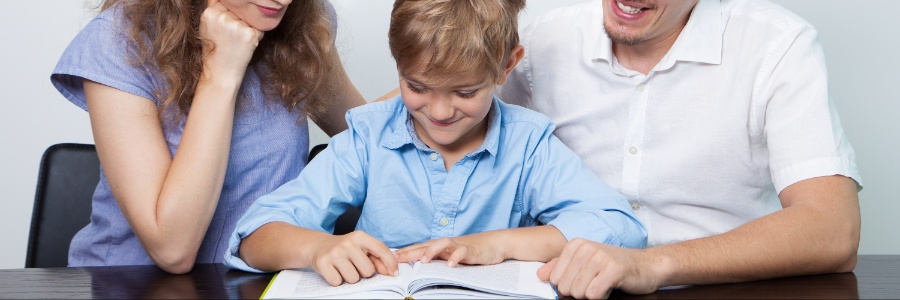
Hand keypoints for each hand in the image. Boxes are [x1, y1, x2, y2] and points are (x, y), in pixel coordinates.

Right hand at [200, 0, 263, 82]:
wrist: (221, 72)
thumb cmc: (216, 49)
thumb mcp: (208, 26)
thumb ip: (215, 10)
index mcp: (209, 13)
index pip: (227, 3)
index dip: (229, 15)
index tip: (225, 29)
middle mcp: (221, 17)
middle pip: (239, 11)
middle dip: (239, 21)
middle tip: (231, 38)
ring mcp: (235, 25)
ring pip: (249, 19)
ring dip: (247, 28)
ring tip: (237, 42)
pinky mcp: (248, 33)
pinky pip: (258, 28)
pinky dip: (255, 36)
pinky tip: (245, 45)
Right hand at [311, 231, 398, 285]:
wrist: (319, 246)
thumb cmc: (346, 249)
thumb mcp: (362, 248)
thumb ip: (377, 258)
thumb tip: (390, 271)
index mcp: (360, 236)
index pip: (381, 249)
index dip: (391, 263)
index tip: (394, 273)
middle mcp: (348, 243)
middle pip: (368, 271)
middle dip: (363, 273)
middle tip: (354, 265)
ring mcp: (335, 253)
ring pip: (354, 279)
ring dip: (350, 278)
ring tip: (344, 268)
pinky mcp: (323, 263)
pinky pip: (338, 282)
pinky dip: (337, 280)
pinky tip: (334, 271)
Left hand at [395, 236, 503, 266]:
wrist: (494, 243)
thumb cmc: (472, 251)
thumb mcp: (452, 256)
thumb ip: (439, 260)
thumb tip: (422, 268)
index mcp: (440, 246)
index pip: (420, 247)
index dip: (406, 251)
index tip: (391, 256)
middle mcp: (447, 244)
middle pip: (426, 245)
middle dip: (411, 251)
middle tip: (397, 258)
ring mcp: (458, 245)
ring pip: (442, 244)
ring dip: (431, 251)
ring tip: (423, 261)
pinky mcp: (471, 250)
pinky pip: (462, 252)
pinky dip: (455, 257)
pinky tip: (450, 265)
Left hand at [537, 239, 660, 298]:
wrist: (646, 266)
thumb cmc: (613, 266)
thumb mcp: (584, 263)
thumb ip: (561, 268)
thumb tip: (541, 275)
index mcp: (575, 245)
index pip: (555, 279)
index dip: (570, 286)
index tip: (585, 279)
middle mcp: (585, 248)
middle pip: (566, 288)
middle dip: (580, 292)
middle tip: (596, 282)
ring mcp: (599, 257)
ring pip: (578, 293)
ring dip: (592, 295)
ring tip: (603, 283)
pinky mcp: (612, 270)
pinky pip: (593, 295)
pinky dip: (602, 297)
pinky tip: (610, 287)